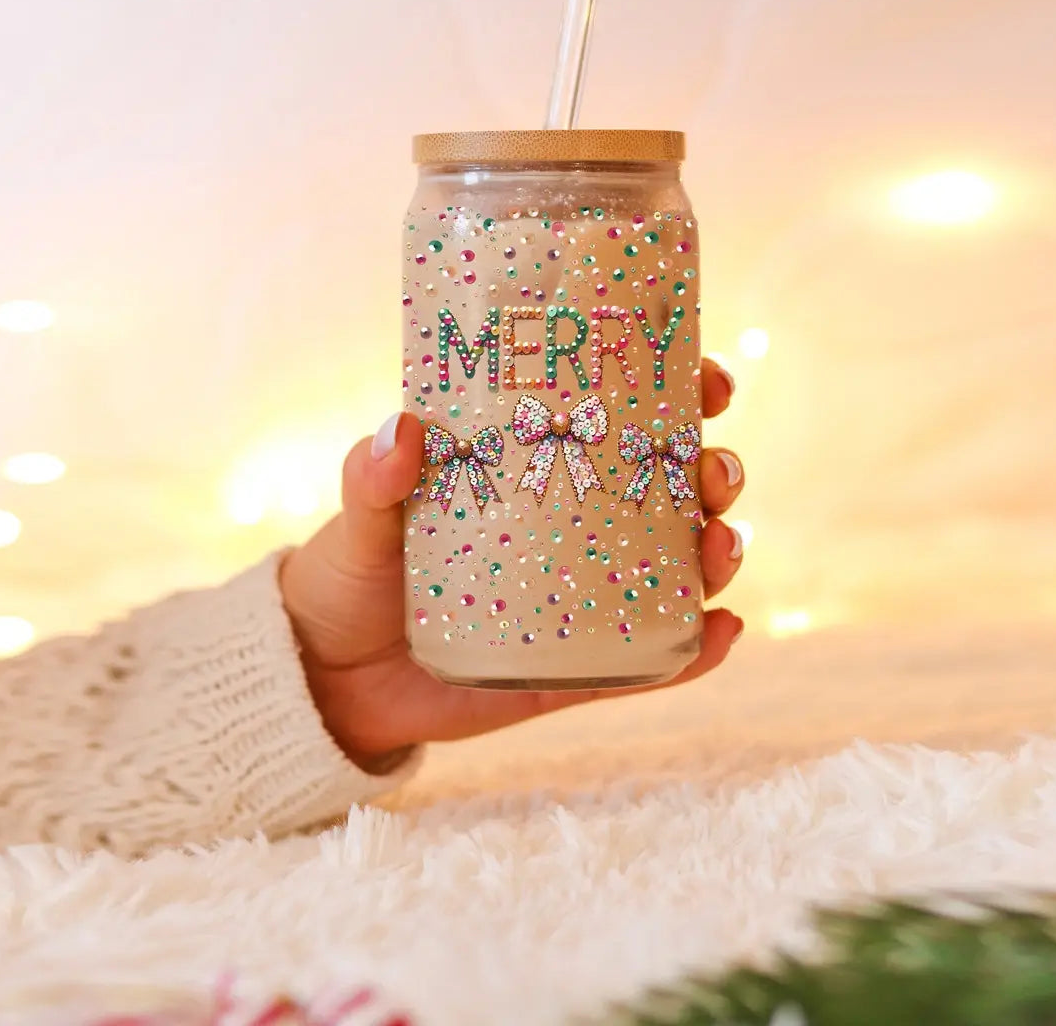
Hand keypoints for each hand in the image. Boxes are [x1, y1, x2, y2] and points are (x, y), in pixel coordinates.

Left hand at [280, 359, 745, 765]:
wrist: (331, 679)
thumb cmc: (352, 574)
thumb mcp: (362, 517)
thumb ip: (373, 479)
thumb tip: (402, 428)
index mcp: (540, 469)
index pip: (627, 418)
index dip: (683, 392)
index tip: (709, 377)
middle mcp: (579, 526)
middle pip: (676, 488)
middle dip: (717, 470)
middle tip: (715, 470)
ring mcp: (589, 597)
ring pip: (681, 566)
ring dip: (721, 549)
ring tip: (720, 546)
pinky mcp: (582, 669)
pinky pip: (654, 660)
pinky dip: (699, 649)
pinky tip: (724, 632)